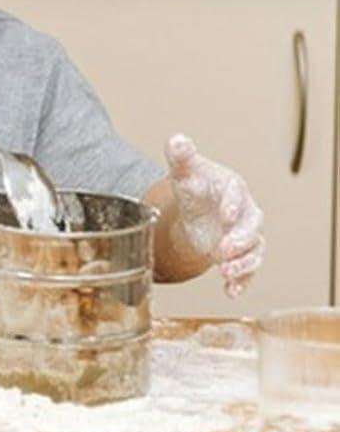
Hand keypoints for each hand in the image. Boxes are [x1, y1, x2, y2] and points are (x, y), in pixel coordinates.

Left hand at [164, 134, 264, 296]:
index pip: (238, 194)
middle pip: (252, 225)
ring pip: (254, 250)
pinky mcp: (241, 254)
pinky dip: (241, 281)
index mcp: (233, 187)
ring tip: (225, 273)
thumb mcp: (184, 172)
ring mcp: (246, 234)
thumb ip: (180, 157)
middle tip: (223, 251)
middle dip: (240, 240)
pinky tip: (230, 291)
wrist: (195, 209)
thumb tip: (176, 140)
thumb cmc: (193, 187)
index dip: (234, 205)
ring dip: (242, 264)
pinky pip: (248, 269)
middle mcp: (246, 211)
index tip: (226, 216)